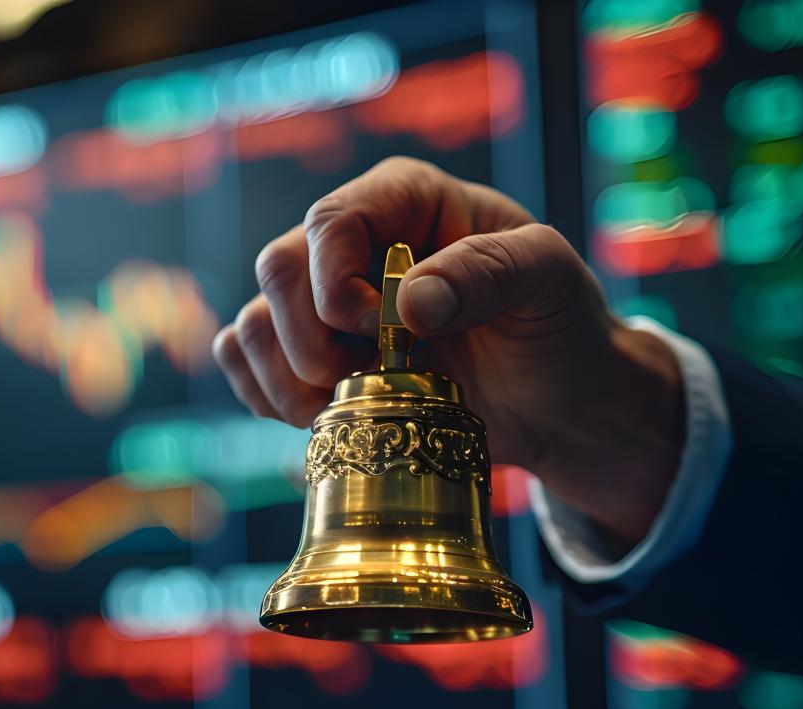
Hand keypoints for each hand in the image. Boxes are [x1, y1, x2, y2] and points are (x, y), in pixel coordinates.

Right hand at [211, 157, 684, 547]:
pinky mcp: (310, 352)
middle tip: (364, 378)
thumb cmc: (558, 323)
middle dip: (307, 340)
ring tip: (345, 403)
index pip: (328, 223)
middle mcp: (353, 243)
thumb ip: (488, 271)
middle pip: (276, 271)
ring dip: (284, 378)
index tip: (388, 334)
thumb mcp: (549, 280)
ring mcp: (324, 300)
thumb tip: (408, 303)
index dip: (337, 285)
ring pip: (250, 323)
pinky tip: (319, 415)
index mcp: (405, 199)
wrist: (556, 397)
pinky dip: (265, 394)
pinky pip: (244, 361)